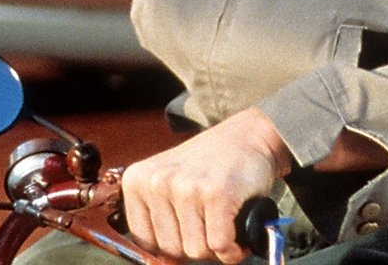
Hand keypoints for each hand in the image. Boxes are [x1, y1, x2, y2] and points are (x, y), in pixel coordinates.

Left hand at [120, 107, 293, 263]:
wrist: (249, 136)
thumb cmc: (210, 165)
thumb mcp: (171, 182)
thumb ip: (159, 219)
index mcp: (137, 180)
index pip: (145, 242)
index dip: (173, 243)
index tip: (189, 228)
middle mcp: (158, 181)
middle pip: (171, 249)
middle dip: (196, 244)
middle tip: (211, 221)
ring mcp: (187, 186)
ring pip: (196, 250)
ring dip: (217, 247)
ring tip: (224, 222)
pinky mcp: (217, 193)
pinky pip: (220, 245)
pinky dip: (233, 249)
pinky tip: (238, 232)